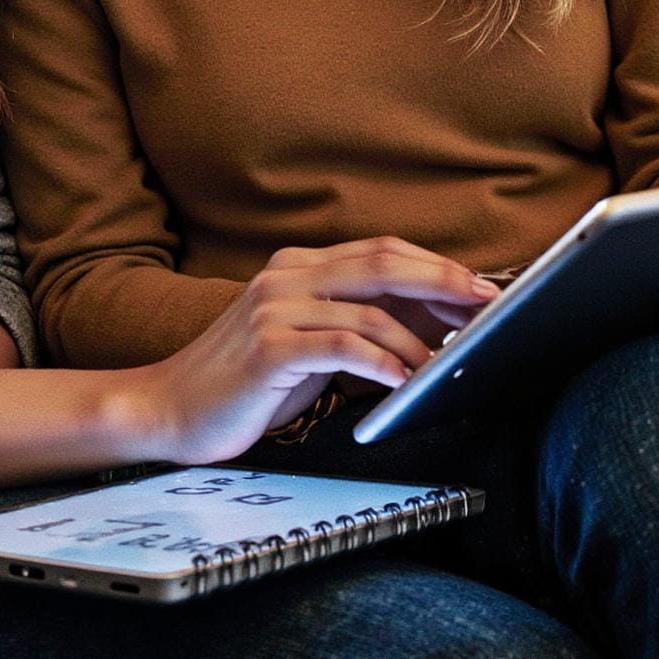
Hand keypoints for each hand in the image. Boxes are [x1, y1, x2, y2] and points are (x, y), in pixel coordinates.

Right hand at [142, 238, 502, 464]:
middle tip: (488, 305)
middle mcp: (286, 276)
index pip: (380, 251)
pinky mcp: (267, 348)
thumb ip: (353, 324)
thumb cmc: (245, 384)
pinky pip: (340, 347)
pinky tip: (406, 383)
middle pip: (382, 264)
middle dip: (444, 283)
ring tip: (449, 365)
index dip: (436, 265)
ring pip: (368, 309)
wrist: (169, 407)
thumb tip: (430, 323)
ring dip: (419, 341)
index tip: (482, 287)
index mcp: (297, 267)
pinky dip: (383, 363)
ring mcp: (274, 308)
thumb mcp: (305, 344)